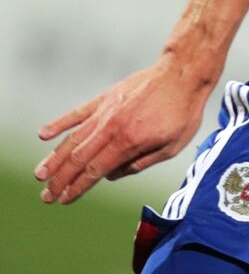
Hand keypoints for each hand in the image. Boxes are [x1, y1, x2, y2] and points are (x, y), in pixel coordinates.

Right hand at [34, 56, 216, 203]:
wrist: (182, 74)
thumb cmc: (183, 112)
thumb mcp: (172, 146)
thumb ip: (142, 163)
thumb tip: (112, 175)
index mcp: (129, 142)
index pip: (96, 170)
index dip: (78, 187)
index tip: (64, 199)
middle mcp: (111, 127)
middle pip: (79, 158)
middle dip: (60, 179)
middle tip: (46, 196)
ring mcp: (105, 111)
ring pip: (73, 138)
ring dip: (54, 158)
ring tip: (40, 174)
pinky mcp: (104, 98)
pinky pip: (77, 113)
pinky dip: (59, 124)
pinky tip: (43, 135)